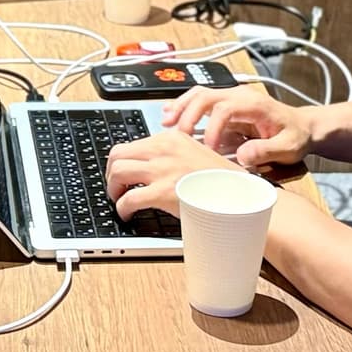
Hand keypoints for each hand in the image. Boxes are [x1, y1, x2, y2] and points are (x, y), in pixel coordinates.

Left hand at [104, 129, 237, 216]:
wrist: (240, 195)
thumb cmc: (223, 180)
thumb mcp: (197, 153)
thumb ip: (174, 154)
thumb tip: (152, 166)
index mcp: (172, 137)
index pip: (134, 143)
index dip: (124, 161)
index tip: (122, 173)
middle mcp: (164, 149)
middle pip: (118, 153)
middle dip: (111, 171)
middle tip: (115, 186)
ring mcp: (163, 169)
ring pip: (118, 171)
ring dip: (113, 188)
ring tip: (119, 199)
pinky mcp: (163, 192)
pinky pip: (129, 198)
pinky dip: (122, 207)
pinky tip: (126, 214)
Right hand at [163, 84, 313, 168]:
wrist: (303, 126)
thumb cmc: (296, 136)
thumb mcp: (289, 147)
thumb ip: (267, 150)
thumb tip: (243, 156)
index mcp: (254, 104)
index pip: (225, 108)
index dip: (213, 127)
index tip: (209, 148)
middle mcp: (240, 95)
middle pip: (206, 95)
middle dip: (188, 113)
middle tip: (177, 134)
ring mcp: (231, 97)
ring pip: (199, 94)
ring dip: (181, 107)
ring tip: (166, 122)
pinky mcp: (225, 105)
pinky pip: (200, 100)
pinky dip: (183, 106)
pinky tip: (170, 116)